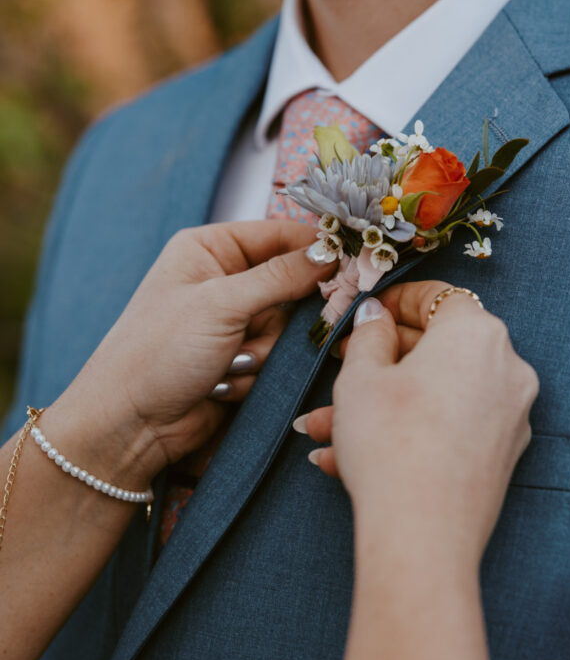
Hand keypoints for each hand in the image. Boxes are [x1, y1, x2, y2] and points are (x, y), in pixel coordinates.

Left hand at [54, 221, 334, 481]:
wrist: (129, 425)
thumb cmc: (157, 352)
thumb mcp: (220, 304)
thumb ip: (281, 276)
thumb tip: (331, 252)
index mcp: (209, 248)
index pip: (279, 234)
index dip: (316, 248)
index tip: (352, 262)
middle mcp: (223, 279)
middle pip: (292, 282)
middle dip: (287, 313)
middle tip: (279, 326)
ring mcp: (233, 320)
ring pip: (288, 325)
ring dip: (267, 349)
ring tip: (230, 361)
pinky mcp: (241, 357)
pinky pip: (277, 356)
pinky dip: (257, 371)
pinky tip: (224, 381)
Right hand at [297, 281, 537, 562]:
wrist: (422, 534)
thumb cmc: (390, 443)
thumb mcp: (360, 376)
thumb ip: (369, 334)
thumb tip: (377, 316)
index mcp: (476, 333)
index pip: (438, 297)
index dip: (396, 300)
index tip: (369, 312)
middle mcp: (506, 367)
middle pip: (439, 348)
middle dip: (381, 360)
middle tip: (342, 365)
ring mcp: (511, 414)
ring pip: (437, 393)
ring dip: (384, 403)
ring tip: (328, 428)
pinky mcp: (503, 454)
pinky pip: (450, 425)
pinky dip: (410, 429)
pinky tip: (352, 455)